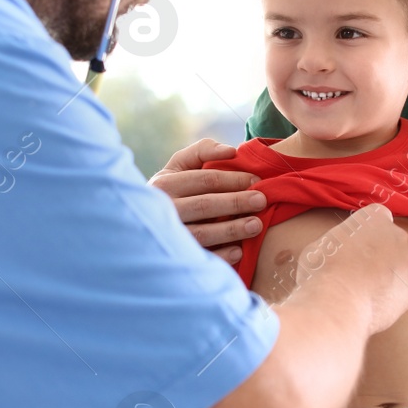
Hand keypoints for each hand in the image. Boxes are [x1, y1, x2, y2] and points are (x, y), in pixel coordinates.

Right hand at [150, 139, 267, 264]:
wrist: (146, 223)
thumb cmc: (174, 189)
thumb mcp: (179, 165)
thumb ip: (203, 151)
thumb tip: (231, 151)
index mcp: (166, 184)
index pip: (205, 180)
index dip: (233, 179)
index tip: (256, 180)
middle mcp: (165, 210)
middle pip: (205, 205)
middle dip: (236, 202)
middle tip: (261, 201)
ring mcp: (169, 236)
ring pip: (202, 233)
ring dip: (231, 230)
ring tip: (256, 225)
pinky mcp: (176, 257)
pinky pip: (199, 257)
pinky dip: (219, 256)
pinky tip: (239, 252)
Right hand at [293, 204, 407, 334]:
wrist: (338, 304)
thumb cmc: (323, 271)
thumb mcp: (322, 245)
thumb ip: (341, 242)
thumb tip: (341, 251)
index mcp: (374, 218)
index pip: (376, 217)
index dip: (365, 232)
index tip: (355, 245)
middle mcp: (397, 236)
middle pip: (391, 242)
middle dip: (378, 254)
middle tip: (356, 271)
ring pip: (398, 267)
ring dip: (385, 275)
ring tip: (361, 291)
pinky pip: (401, 290)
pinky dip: (390, 296)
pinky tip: (370, 303)